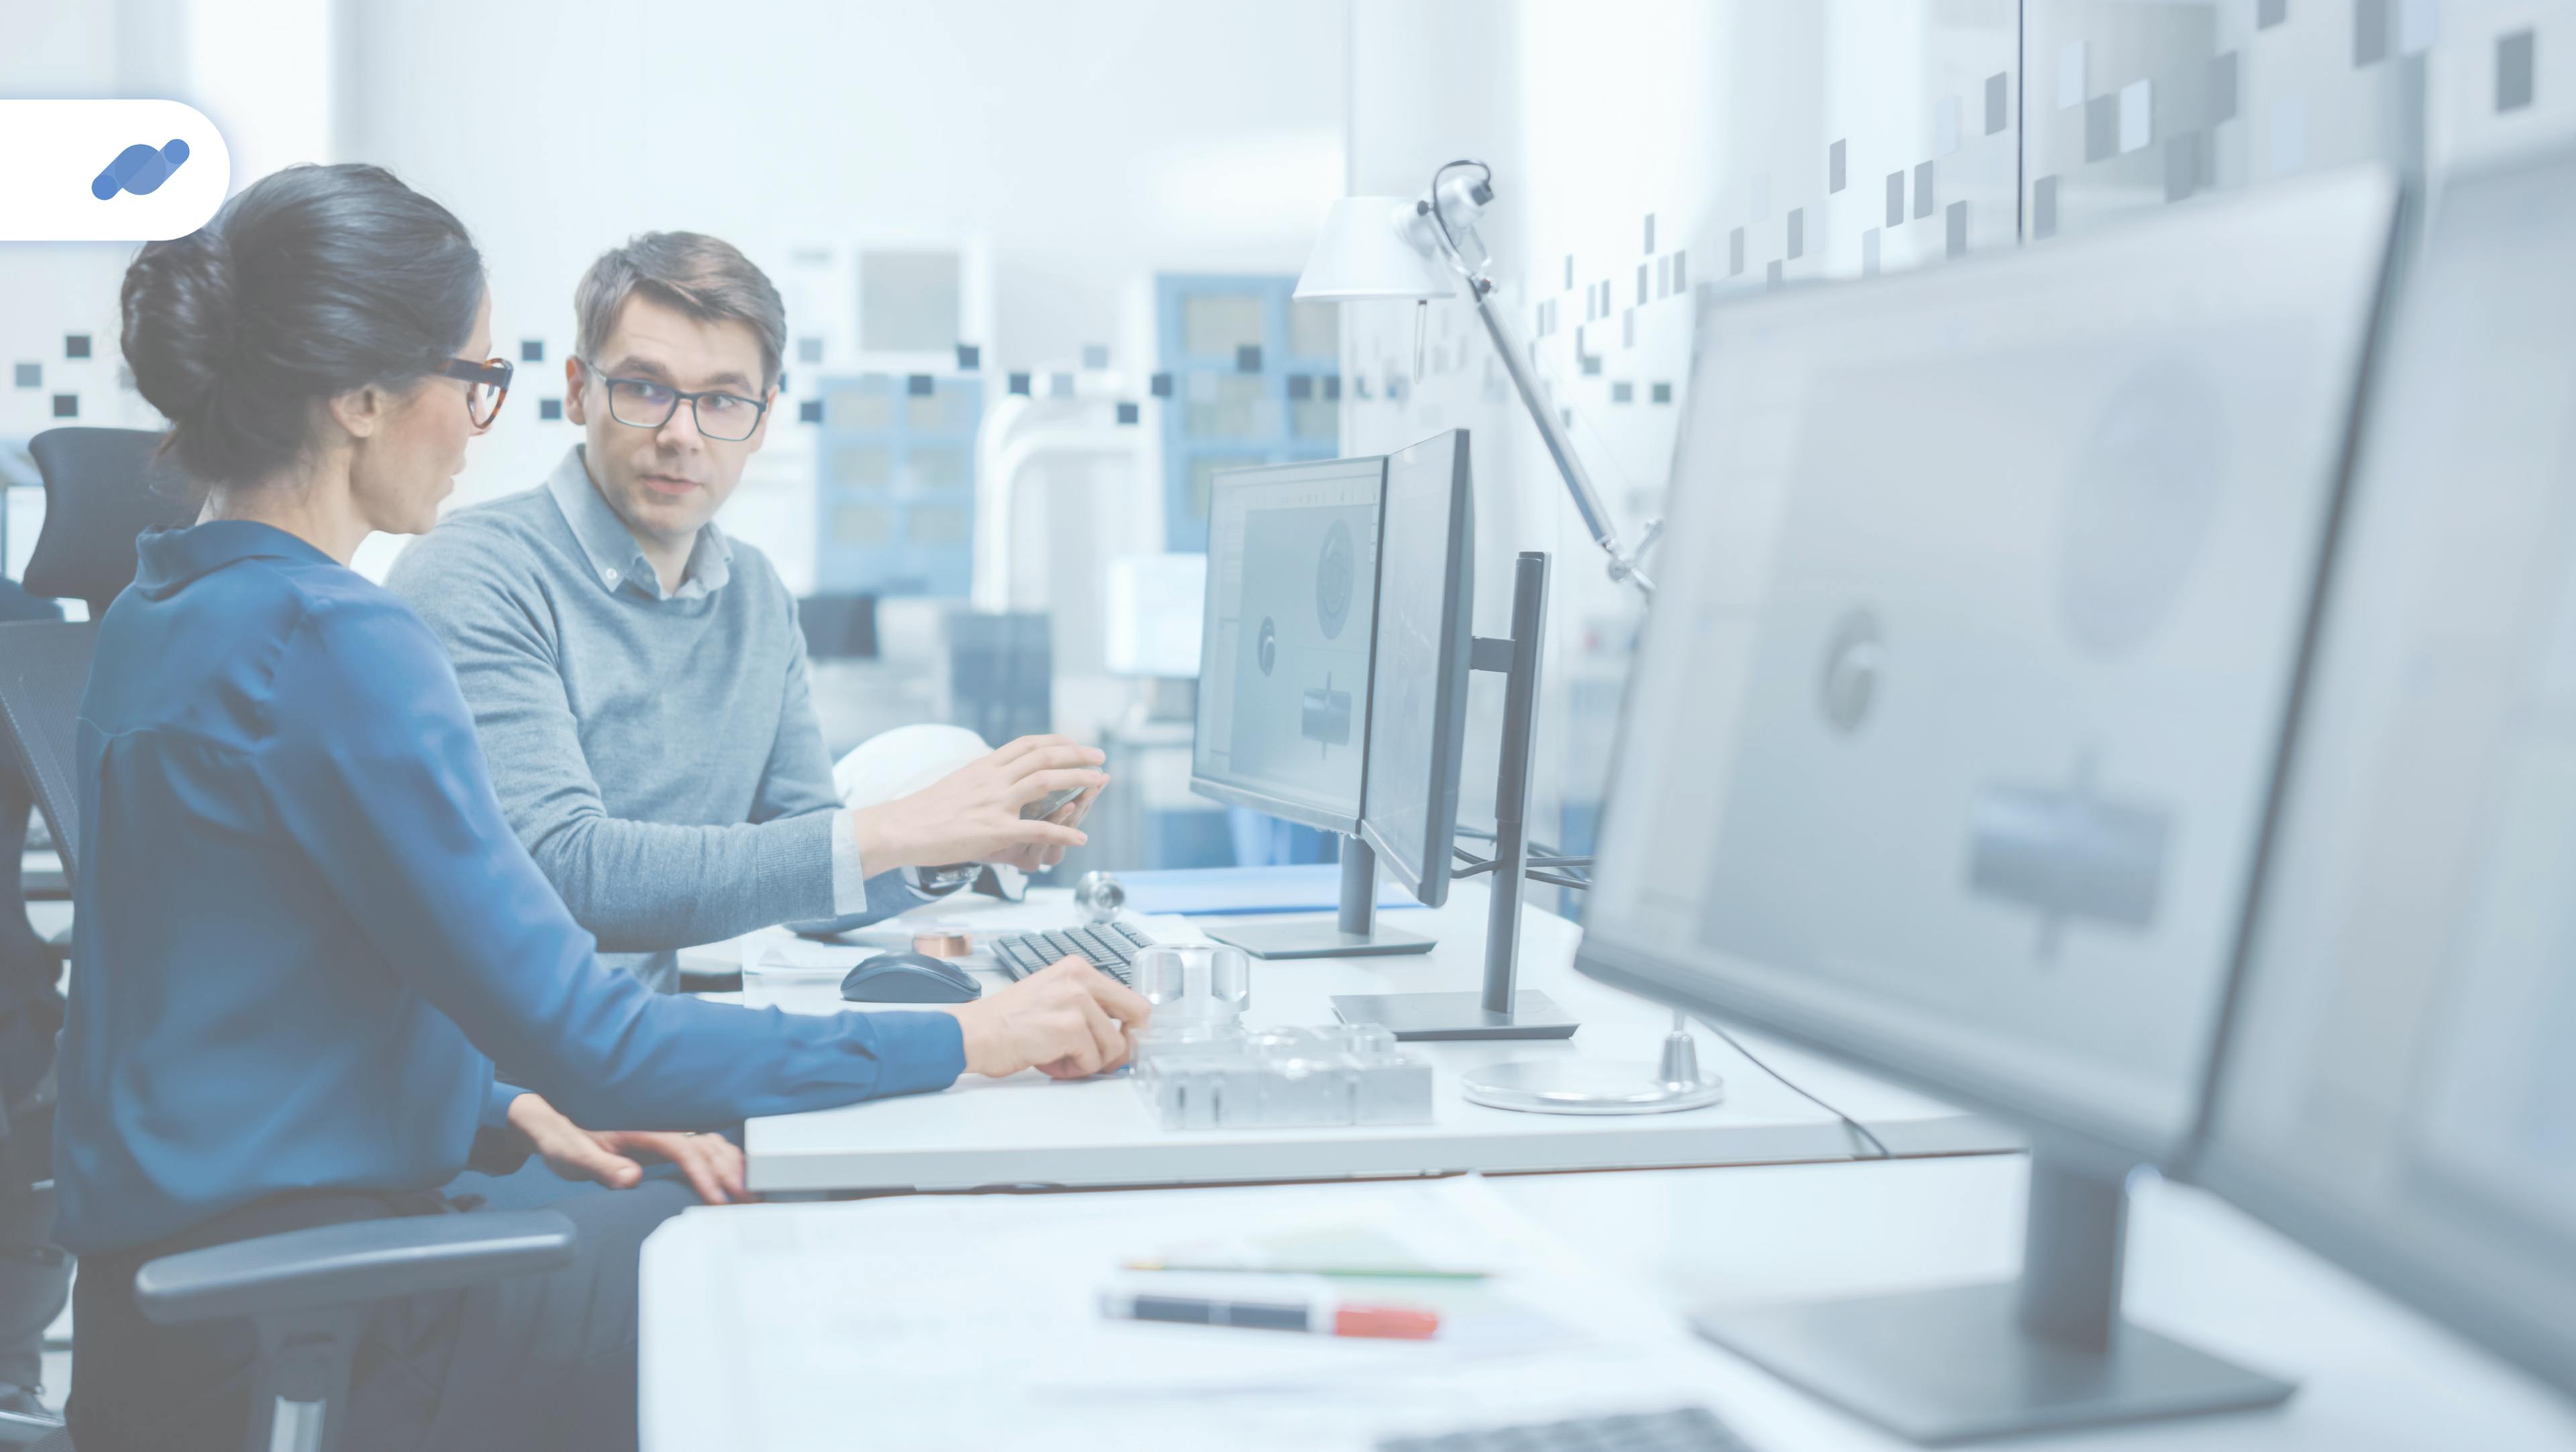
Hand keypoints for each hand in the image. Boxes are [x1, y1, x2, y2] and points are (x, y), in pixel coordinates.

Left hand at [505, 1093, 752, 1204]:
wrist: (552, 1123)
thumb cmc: (563, 1138)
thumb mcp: (573, 1155)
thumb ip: (601, 1167)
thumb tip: (632, 1178)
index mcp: (642, 1129)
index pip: (685, 1149)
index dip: (704, 1174)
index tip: (717, 1200)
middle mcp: (659, 1127)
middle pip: (707, 1145)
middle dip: (731, 1173)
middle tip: (749, 1202)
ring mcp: (664, 1133)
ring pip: (711, 1144)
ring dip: (733, 1166)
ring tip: (751, 1194)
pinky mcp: (664, 1142)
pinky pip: (704, 1147)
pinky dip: (724, 1161)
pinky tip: (735, 1176)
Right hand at [852, 735, 1106, 872]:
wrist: (900, 827)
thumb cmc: (925, 810)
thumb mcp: (957, 782)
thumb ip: (983, 778)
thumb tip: (1000, 776)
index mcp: (985, 765)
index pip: (1028, 744)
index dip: (1057, 742)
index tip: (1076, 745)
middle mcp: (993, 778)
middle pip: (1044, 757)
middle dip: (1078, 755)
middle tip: (1101, 757)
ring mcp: (995, 803)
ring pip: (1047, 783)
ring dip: (1079, 781)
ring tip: (1100, 783)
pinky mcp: (994, 830)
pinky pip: (1037, 828)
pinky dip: (1064, 832)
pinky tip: (1081, 838)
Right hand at [938, 957, 1151, 1078]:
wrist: (972, 1034)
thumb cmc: (1006, 1023)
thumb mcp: (1053, 999)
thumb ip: (1086, 1008)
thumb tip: (1121, 1036)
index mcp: (1077, 969)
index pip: (1130, 997)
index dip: (1128, 1026)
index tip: (1118, 1041)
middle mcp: (1080, 978)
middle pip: (1137, 1014)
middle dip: (1121, 1043)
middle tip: (1099, 1057)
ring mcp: (1076, 1000)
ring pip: (1114, 1045)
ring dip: (1089, 1061)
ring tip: (1059, 1058)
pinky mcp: (1069, 1026)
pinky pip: (1092, 1060)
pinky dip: (1074, 1069)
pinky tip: (1050, 1062)